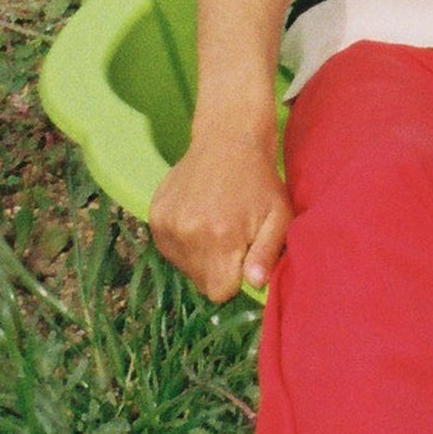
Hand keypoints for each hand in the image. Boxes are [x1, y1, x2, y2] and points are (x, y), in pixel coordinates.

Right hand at [149, 132, 291, 303]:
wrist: (226, 141)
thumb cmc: (260, 181)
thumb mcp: (278, 217)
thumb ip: (266, 254)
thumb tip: (254, 284)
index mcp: (220, 238)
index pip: (219, 292)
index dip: (234, 280)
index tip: (243, 259)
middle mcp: (187, 234)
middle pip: (201, 282)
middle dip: (218, 269)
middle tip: (231, 238)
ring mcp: (167, 225)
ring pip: (184, 267)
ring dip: (200, 256)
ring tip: (215, 225)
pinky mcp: (154, 217)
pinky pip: (169, 249)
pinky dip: (183, 242)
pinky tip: (199, 218)